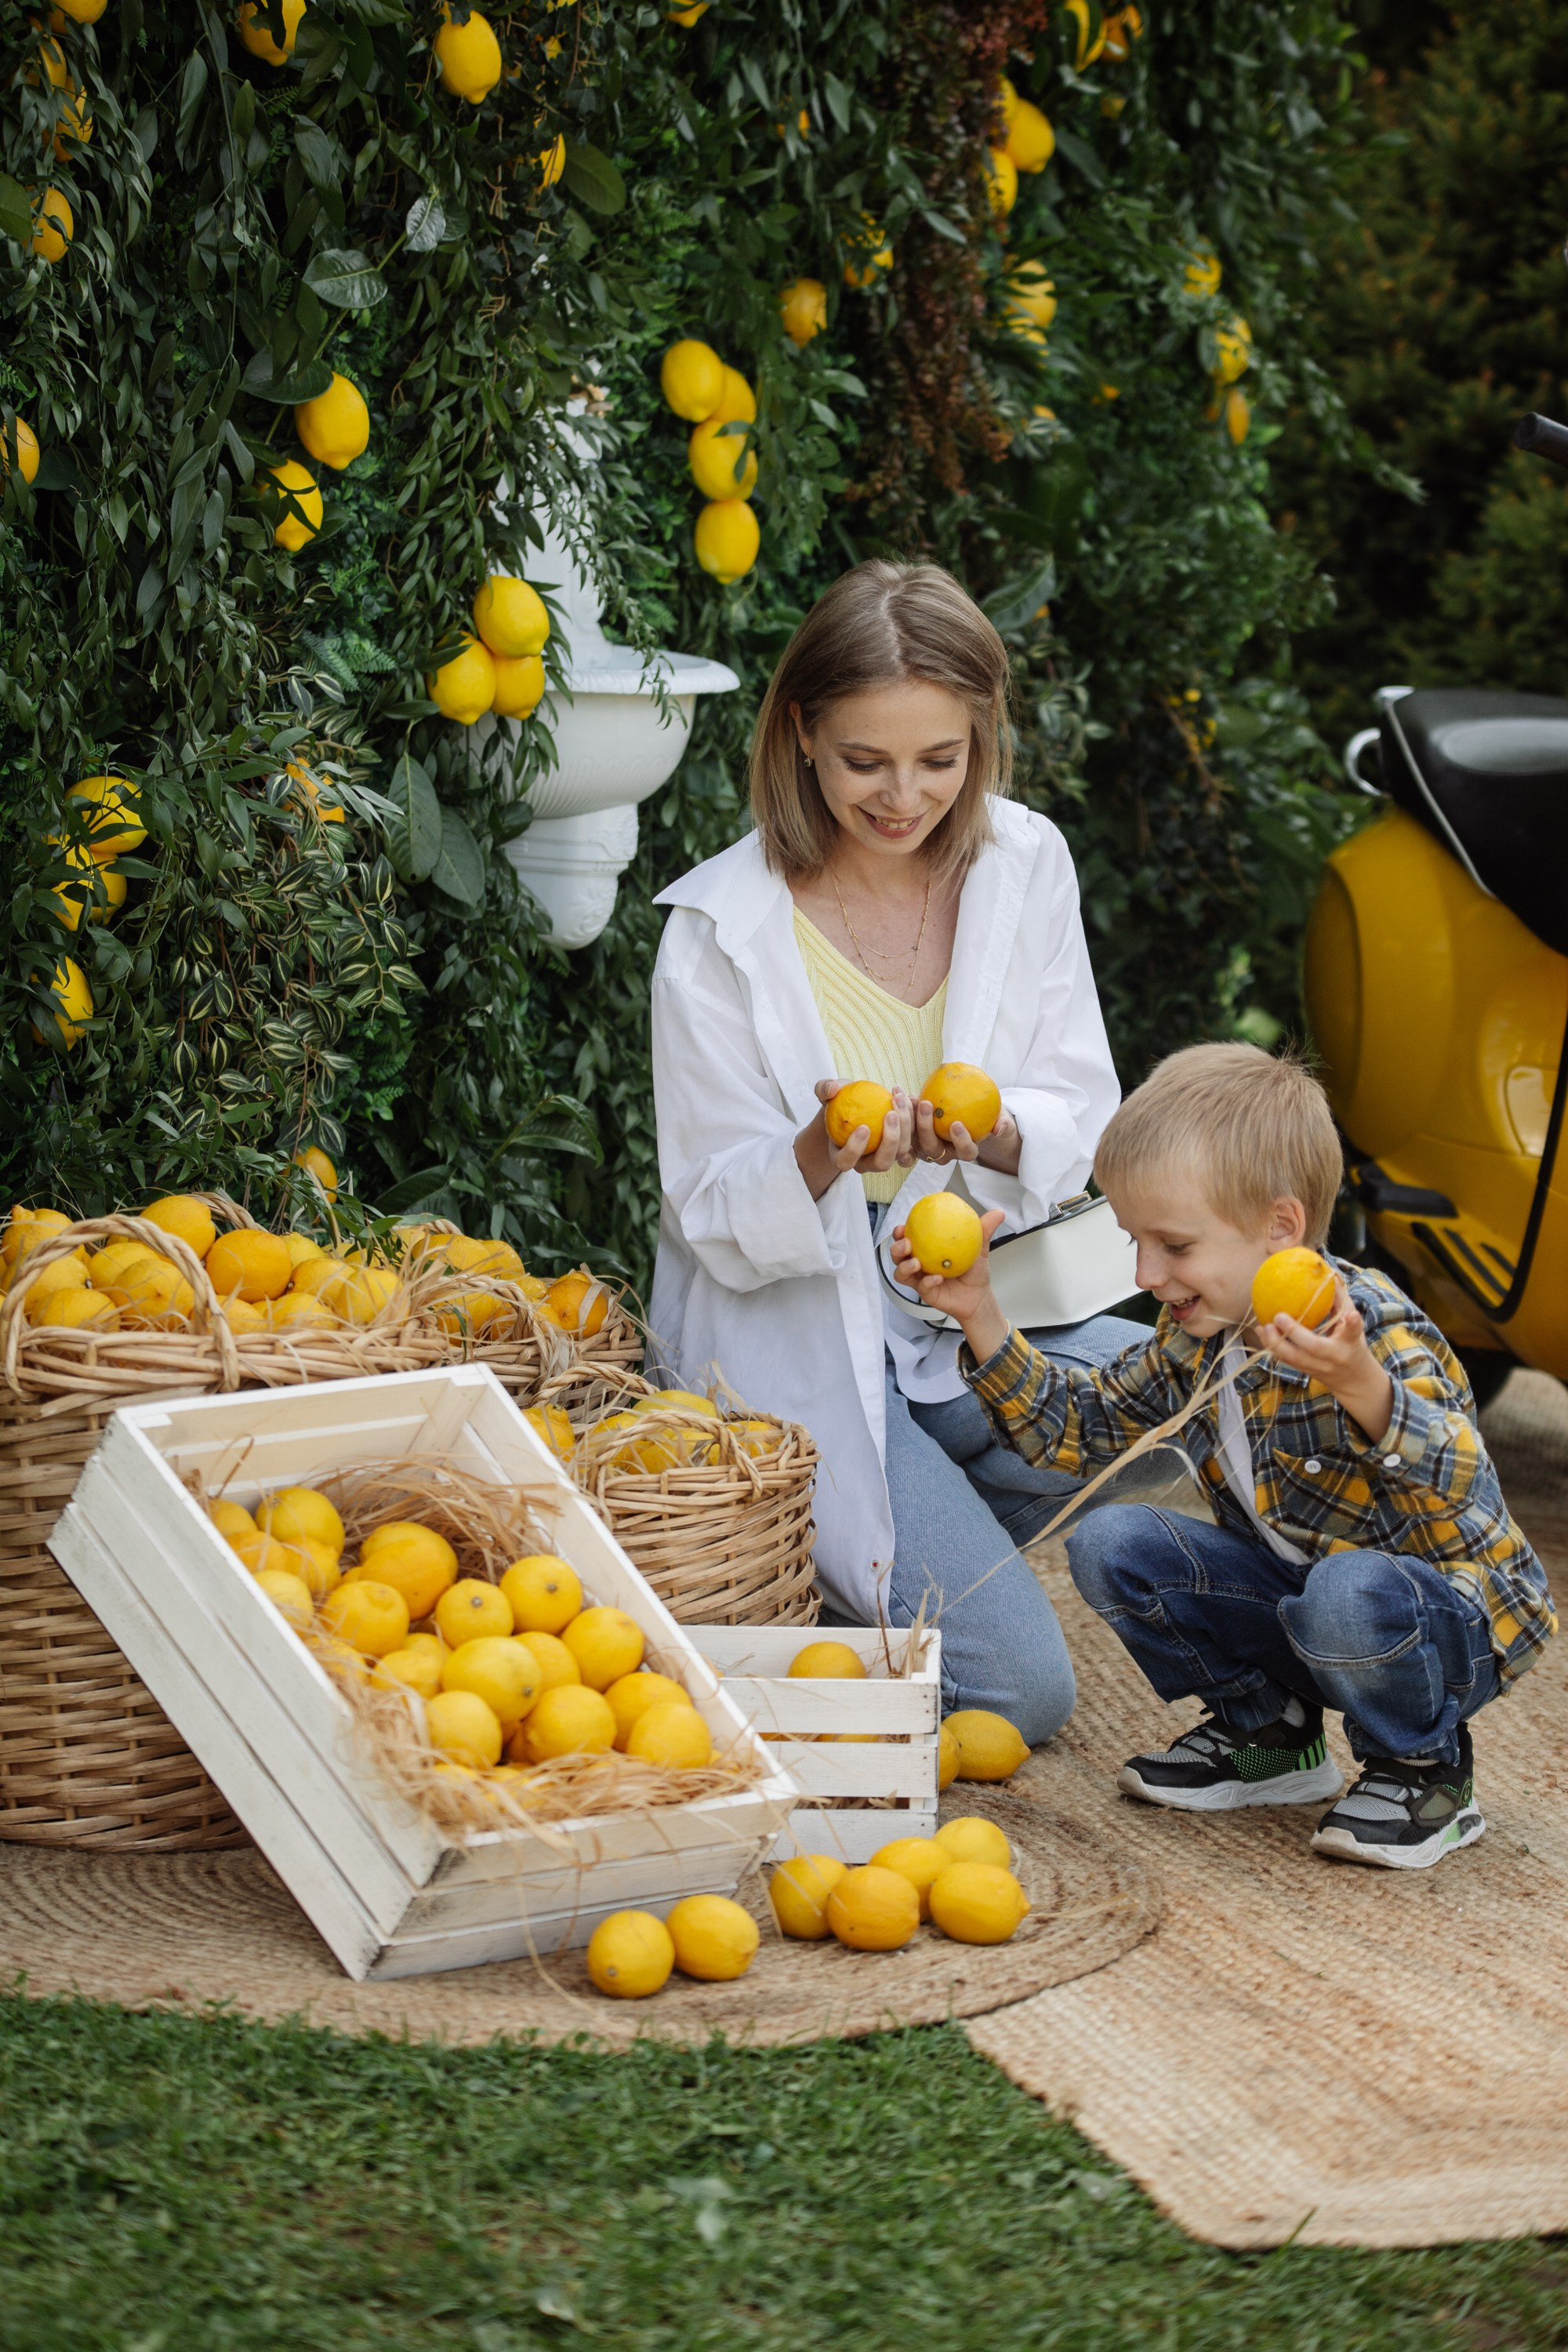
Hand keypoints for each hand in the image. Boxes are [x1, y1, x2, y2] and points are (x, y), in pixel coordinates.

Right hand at [794, 1080, 914, 1200]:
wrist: (856, 1105)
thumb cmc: (838, 1102)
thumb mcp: (826, 1092)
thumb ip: (824, 1089)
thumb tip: (832, 1089)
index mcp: (843, 1157)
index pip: (846, 1162)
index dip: (854, 1149)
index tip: (863, 1127)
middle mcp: (867, 1163)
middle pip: (882, 1163)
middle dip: (890, 1141)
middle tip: (891, 1113)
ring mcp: (888, 1156)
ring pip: (903, 1153)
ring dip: (906, 1127)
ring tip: (899, 1098)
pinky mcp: (904, 1146)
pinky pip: (916, 1139)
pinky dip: (918, 1120)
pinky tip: (912, 1098)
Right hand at [889, 1206, 1008, 1360]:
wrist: (979, 1296)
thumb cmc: (974, 1271)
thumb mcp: (979, 1248)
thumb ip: (984, 1230)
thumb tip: (997, 1212)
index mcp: (926, 1248)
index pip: (907, 1237)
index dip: (899, 1232)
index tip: (903, 1226)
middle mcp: (918, 1262)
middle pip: (897, 1254)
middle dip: (896, 1247)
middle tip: (907, 1243)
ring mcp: (919, 1279)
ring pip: (900, 1273)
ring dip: (905, 1266)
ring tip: (917, 1262)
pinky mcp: (925, 1293)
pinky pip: (921, 1287)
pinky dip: (927, 1281)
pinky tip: (937, 1278)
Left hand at [911, 1095, 1021, 1175]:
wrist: (969, 1115)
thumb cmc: (987, 1117)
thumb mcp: (1000, 1118)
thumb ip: (1002, 1123)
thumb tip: (1000, 1127)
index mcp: (965, 1151)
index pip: (965, 1152)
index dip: (961, 1141)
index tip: (957, 1124)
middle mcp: (944, 1153)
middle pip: (932, 1147)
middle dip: (926, 1127)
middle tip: (927, 1104)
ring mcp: (926, 1146)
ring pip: (913, 1140)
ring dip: (909, 1119)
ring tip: (911, 1097)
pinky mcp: (913, 1136)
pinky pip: (905, 1128)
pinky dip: (904, 1112)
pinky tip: (904, 1095)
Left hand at [1256, 1281, 1394, 1444]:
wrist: (1352, 1379)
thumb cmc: (1351, 1344)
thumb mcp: (1353, 1325)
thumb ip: (1340, 1301)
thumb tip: (1328, 1273)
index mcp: (1349, 1342)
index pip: (1353, 1333)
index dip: (1352, 1324)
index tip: (1352, 1315)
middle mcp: (1333, 1357)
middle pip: (1313, 1347)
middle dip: (1295, 1333)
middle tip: (1279, 1316)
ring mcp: (1317, 1366)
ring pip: (1294, 1358)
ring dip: (1275, 1343)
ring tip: (1264, 1327)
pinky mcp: (1304, 1371)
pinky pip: (1285, 1360)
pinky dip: (1271, 1346)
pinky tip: (1261, 1332)